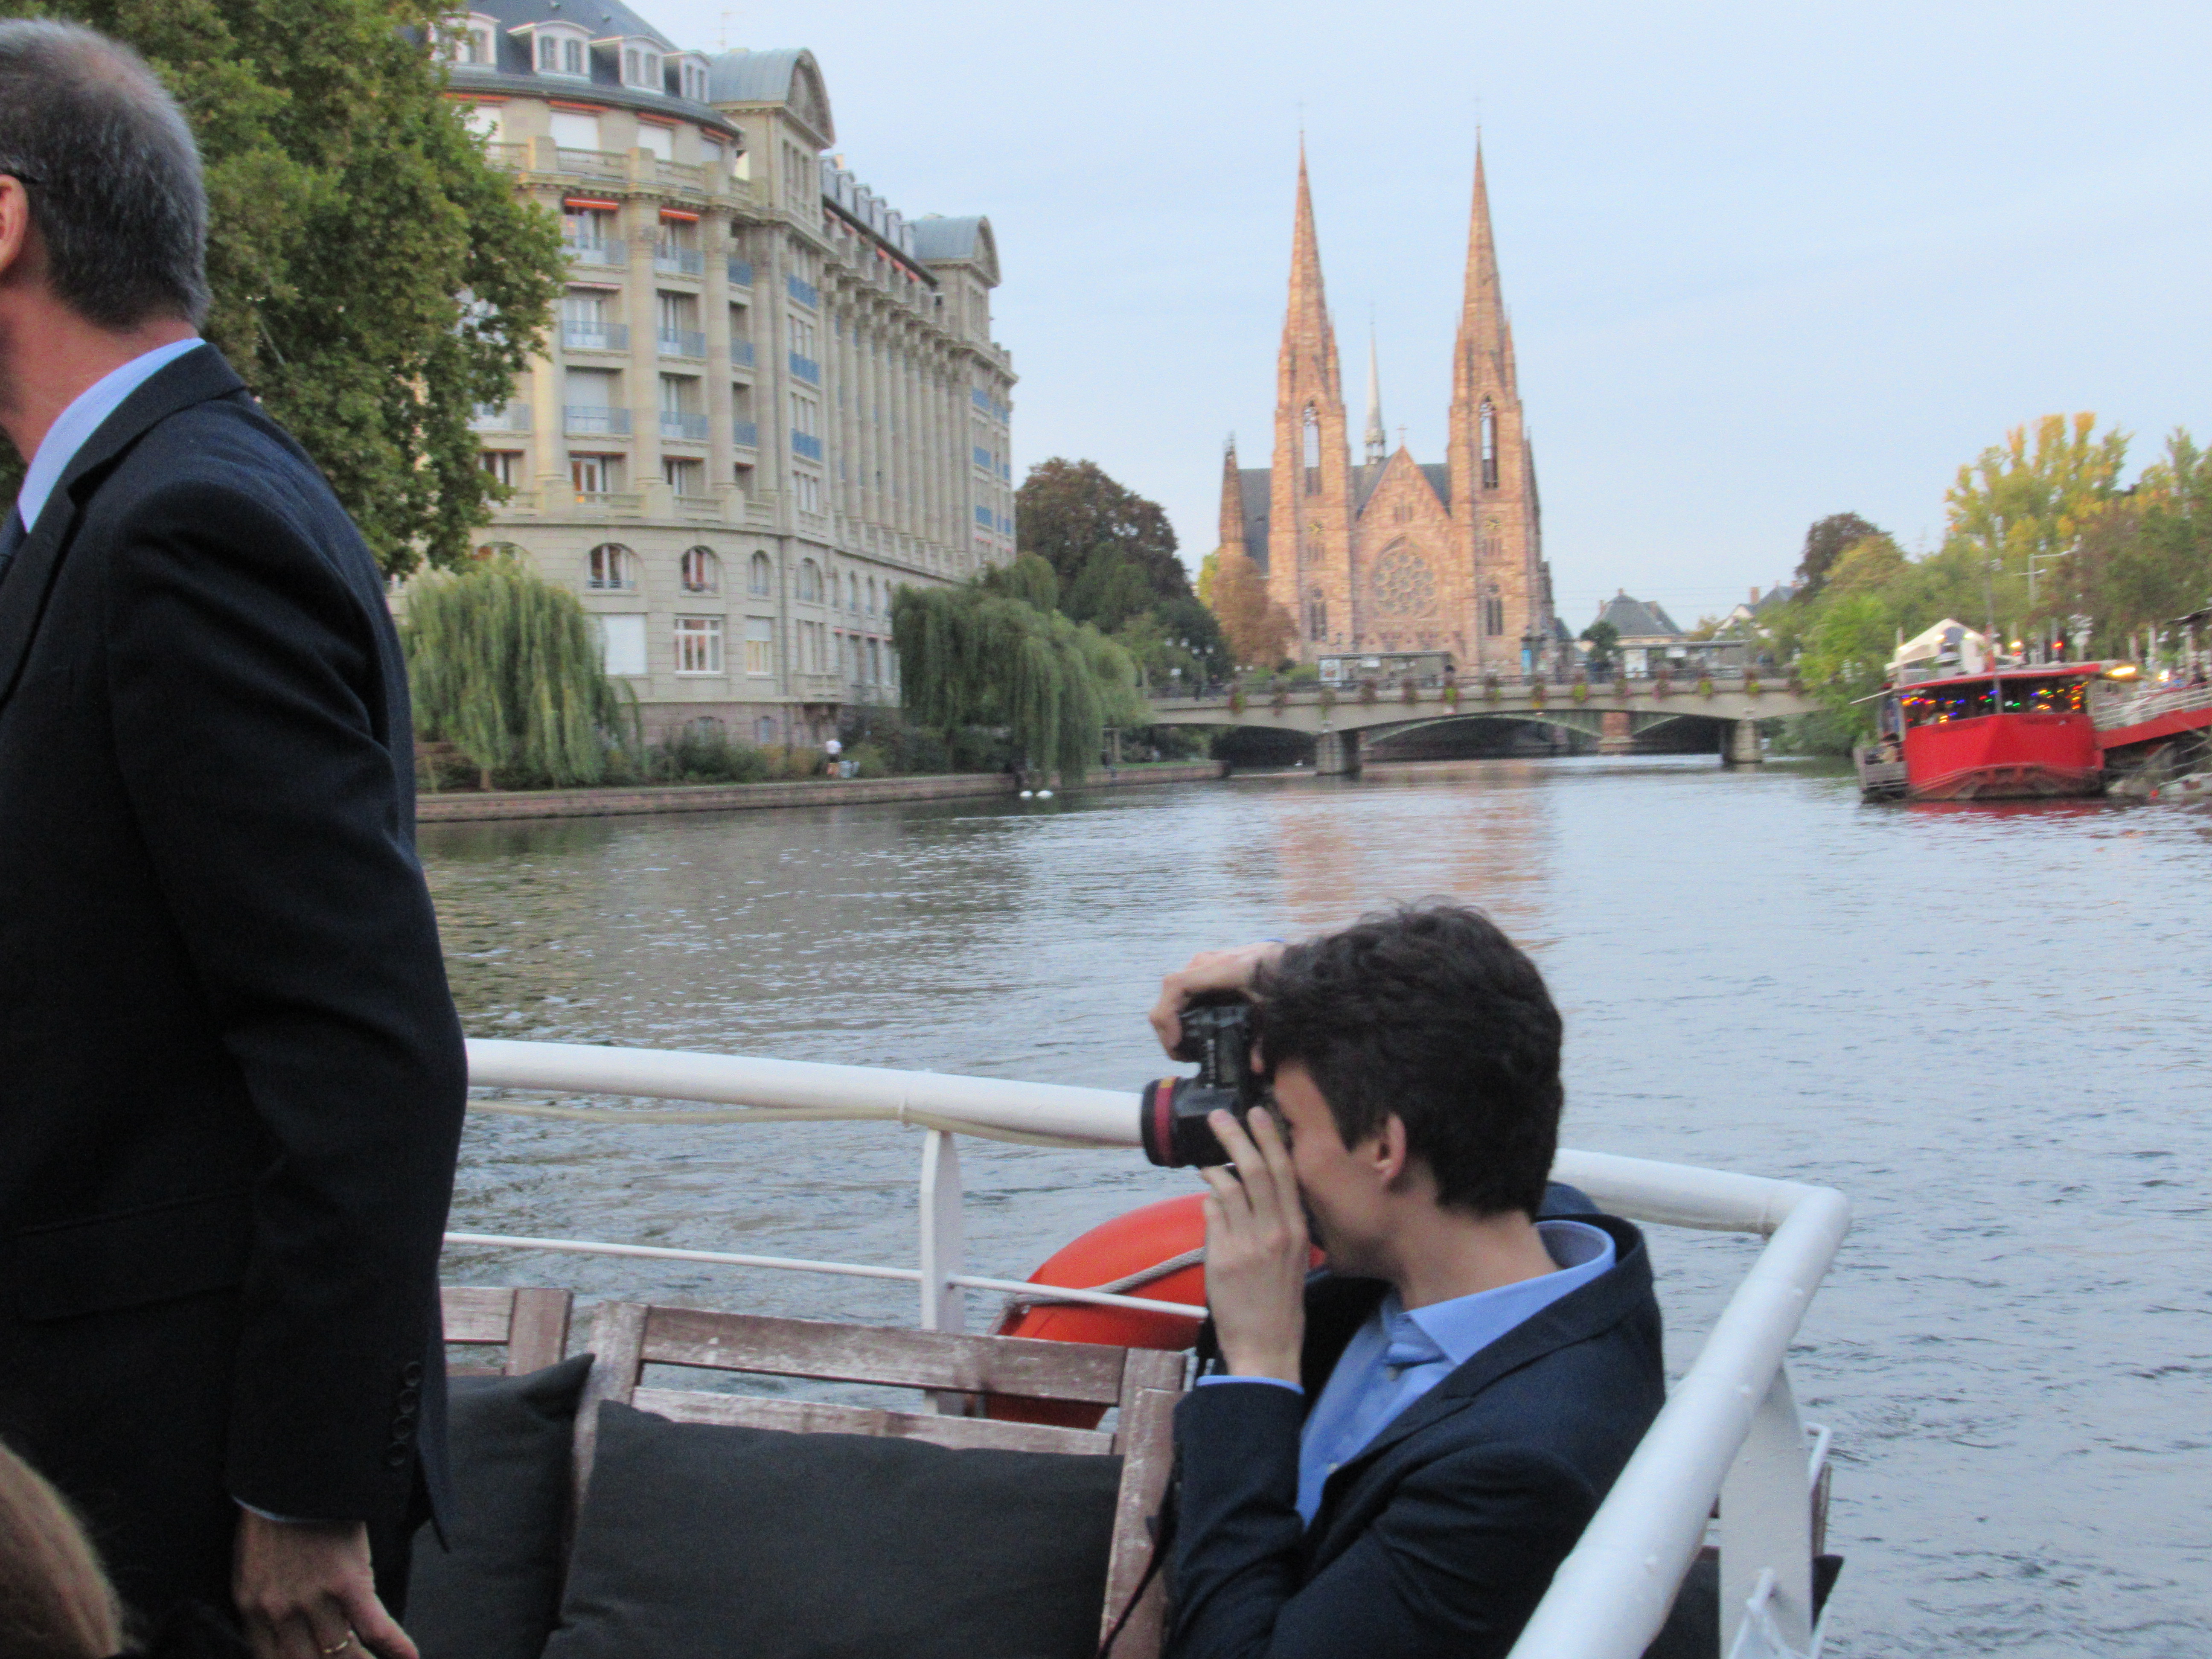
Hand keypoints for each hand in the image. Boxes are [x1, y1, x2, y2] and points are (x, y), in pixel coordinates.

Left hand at [233, 1510, 416, 1658]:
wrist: (293, 1474)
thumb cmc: (273, 1512)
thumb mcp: (254, 1564)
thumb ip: (264, 1599)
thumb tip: (283, 1623)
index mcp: (252, 1606)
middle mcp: (280, 1612)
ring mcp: (314, 1600)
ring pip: (341, 1655)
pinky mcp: (348, 1583)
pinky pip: (376, 1627)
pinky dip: (396, 1647)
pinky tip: (410, 1658)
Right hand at [1149, 941, 1287, 1056]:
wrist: (1282, 955)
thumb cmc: (1276, 977)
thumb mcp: (1270, 1008)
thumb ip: (1262, 1039)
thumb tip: (1256, 1069)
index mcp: (1221, 970)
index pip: (1177, 985)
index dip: (1167, 1014)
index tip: (1175, 1040)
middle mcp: (1205, 963)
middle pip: (1169, 991)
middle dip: (1165, 1025)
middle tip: (1177, 1053)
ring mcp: (1201, 962)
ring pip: (1172, 990)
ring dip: (1169, 1018)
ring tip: (1180, 1044)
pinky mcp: (1202, 967)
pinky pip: (1181, 987)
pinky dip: (1177, 1008)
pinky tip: (1187, 1028)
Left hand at [1197, 1107, 1308, 1381]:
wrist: (1268, 1345)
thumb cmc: (1280, 1303)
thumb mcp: (1293, 1258)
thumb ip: (1276, 1223)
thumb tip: (1247, 1191)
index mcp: (1298, 1231)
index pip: (1285, 1174)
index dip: (1270, 1140)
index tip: (1258, 1115)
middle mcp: (1276, 1233)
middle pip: (1256, 1171)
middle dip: (1237, 1137)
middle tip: (1220, 1117)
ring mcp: (1248, 1244)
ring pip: (1229, 1189)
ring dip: (1214, 1169)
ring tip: (1206, 1161)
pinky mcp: (1223, 1257)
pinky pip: (1212, 1215)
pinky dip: (1208, 1201)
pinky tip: (1207, 1199)